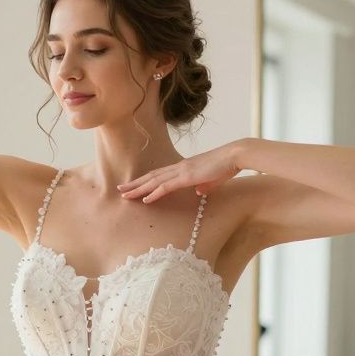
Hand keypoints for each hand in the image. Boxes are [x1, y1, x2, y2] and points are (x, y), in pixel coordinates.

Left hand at [116, 141, 242, 202]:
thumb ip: (203, 185)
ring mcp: (181, 171)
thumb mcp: (211, 180)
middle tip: (120, 190)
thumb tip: (198, 192)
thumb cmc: (225, 167)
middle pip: (151, 177)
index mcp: (182, 167)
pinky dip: (154, 193)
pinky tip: (145, 199)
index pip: (159, 175)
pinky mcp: (187, 177)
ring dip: (138, 189)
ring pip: (154, 181)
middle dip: (135, 184)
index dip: (144, 180)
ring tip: (125, 195)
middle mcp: (178, 167)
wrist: (234, 156)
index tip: (133, 185)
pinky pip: (166, 187)